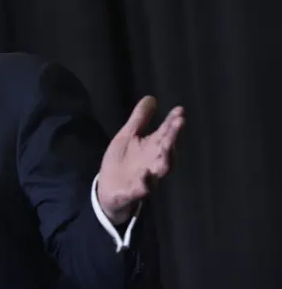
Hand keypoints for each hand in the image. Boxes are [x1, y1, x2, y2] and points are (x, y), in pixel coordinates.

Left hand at [97, 96, 184, 223]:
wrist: (109, 188)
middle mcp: (154, 161)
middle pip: (168, 148)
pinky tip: (145, 173)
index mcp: (153, 146)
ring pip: (162, 168)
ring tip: (168, 144)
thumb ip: (140, 119)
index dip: (173, 122)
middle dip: (174, 136)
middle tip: (179, 122)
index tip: (179, 110)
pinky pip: (145, 188)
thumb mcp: (128, 135)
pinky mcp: (136, 190)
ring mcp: (148, 176)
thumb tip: (151, 97)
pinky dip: (147, 182)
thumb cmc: (122, 159)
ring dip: (167, 157)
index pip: (166, 132)